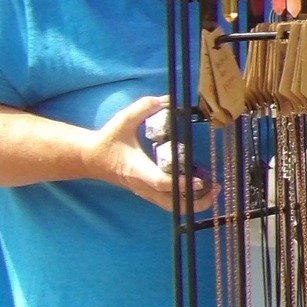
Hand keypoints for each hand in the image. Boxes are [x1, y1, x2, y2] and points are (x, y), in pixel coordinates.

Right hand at [84, 96, 217, 212]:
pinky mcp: (148, 193)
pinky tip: (200, 186)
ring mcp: (146, 192)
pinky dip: (187, 199)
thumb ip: (144, 108)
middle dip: (197, 201)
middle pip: (172, 204)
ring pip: (172, 208)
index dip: (181, 184)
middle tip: (216, 187)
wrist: (91, 159)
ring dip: (194, 203)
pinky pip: (170, 202)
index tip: (199, 181)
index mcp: (137, 169)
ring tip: (213, 189)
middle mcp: (143, 186)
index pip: (161, 182)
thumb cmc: (108, 140)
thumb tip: (167, 99)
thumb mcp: (123, 120)